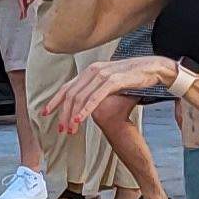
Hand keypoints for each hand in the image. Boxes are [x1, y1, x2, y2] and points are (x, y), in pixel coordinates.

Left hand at [43, 55, 175, 133]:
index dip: (55, 101)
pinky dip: (85, 110)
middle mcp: (93, 71)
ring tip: (70, 130)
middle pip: (70, 94)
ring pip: (80, 98)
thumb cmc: (134, 75)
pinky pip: (94, 98)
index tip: (45, 113)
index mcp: (90, 70)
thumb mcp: (111, 81)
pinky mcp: (112, 81)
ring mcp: (102, 75)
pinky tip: (80, 120)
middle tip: (61, 129)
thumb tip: (88, 102)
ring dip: (73, 116)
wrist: (153, 67)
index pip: (67, 87)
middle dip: (62, 113)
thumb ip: (98, 88)